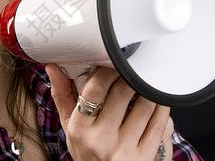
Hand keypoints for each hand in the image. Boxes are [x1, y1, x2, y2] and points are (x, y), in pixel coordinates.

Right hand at [46, 64, 172, 160]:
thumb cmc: (87, 150)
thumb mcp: (69, 126)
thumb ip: (62, 95)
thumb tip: (52, 67)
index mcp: (80, 129)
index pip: (94, 89)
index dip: (106, 70)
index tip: (112, 63)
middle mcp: (100, 140)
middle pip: (122, 92)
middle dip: (129, 75)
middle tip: (132, 68)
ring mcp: (124, 150)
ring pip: (144, 106)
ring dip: (148, 88)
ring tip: (145, 82)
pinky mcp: (144, 157)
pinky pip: (158, 123)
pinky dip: (161, 106)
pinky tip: (158, 100)